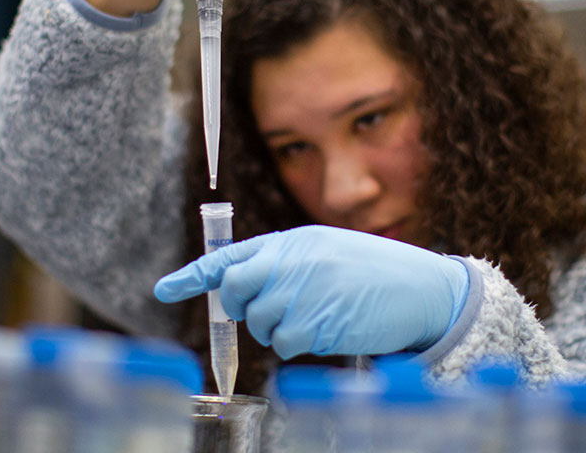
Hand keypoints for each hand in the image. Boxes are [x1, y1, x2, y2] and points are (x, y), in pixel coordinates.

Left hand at [155, 225, 468, 358]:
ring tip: (317, 314)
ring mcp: (301, 292)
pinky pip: (283, 344)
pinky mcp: (314, 323)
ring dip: (279, 328)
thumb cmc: (374, 271)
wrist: (422, 288)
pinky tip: (328, 327)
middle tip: (258, 312)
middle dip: (239, 308)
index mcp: (292, 240)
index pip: (229, 256)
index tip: (162, 290)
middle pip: (235, 289)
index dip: (191, 276)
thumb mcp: (327, 250)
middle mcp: (291, 262)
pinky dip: (298, 343)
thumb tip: (241, 288)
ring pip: (259, 322)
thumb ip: (285, 262)